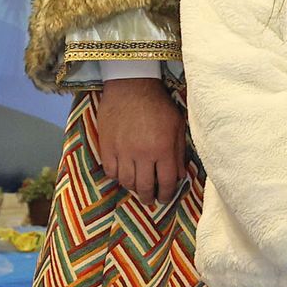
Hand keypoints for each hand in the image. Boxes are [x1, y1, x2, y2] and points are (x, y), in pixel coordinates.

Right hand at [98, 77, 186, 205]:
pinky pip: (111, 172)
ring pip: (126, 182)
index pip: (166, 181)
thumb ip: (179, 152)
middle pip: (144, 187)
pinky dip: (118, 176)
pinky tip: (124, 174)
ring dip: (134, 188)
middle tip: (152, 199)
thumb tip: (179, 176)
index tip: (166, 198)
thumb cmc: (159, 105)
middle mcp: (142, 154)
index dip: (167, 193)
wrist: (131, 88)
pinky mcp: (106, 147)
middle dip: (149, 197)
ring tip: (139, 188)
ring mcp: (122, 152)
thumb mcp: (177, 125)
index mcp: (163, 148)